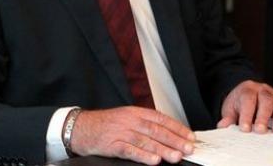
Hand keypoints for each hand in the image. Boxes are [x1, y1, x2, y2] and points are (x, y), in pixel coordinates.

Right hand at [70, 106, 194, 164]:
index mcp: (135, 112)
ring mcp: (121, 132)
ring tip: (176, 157)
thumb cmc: (106, 124)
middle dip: (174, 140)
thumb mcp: (126, 118)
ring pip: (146, 140)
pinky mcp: (113, 144)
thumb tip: (168, 134)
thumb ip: (145, 124)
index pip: (161, 119)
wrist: (82, 127)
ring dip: (163, 149)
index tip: (189, 137)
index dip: (177, 128)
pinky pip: (130, 150)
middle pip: (156, 130)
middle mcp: (130, 120)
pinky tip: (154, 160)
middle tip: (188, 148)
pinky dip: (143, 155)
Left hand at [217, 80, 272, 133]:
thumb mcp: (230, 109)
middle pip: (265, 100)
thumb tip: (222, 126)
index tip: (245, 129)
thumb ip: (228, 118)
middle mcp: (262, 90)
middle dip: (263, 116)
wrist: (247, 94)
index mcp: (247, 90)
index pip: (247, 100)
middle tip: (260, 130)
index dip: (246, 115)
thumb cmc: (239, 103)